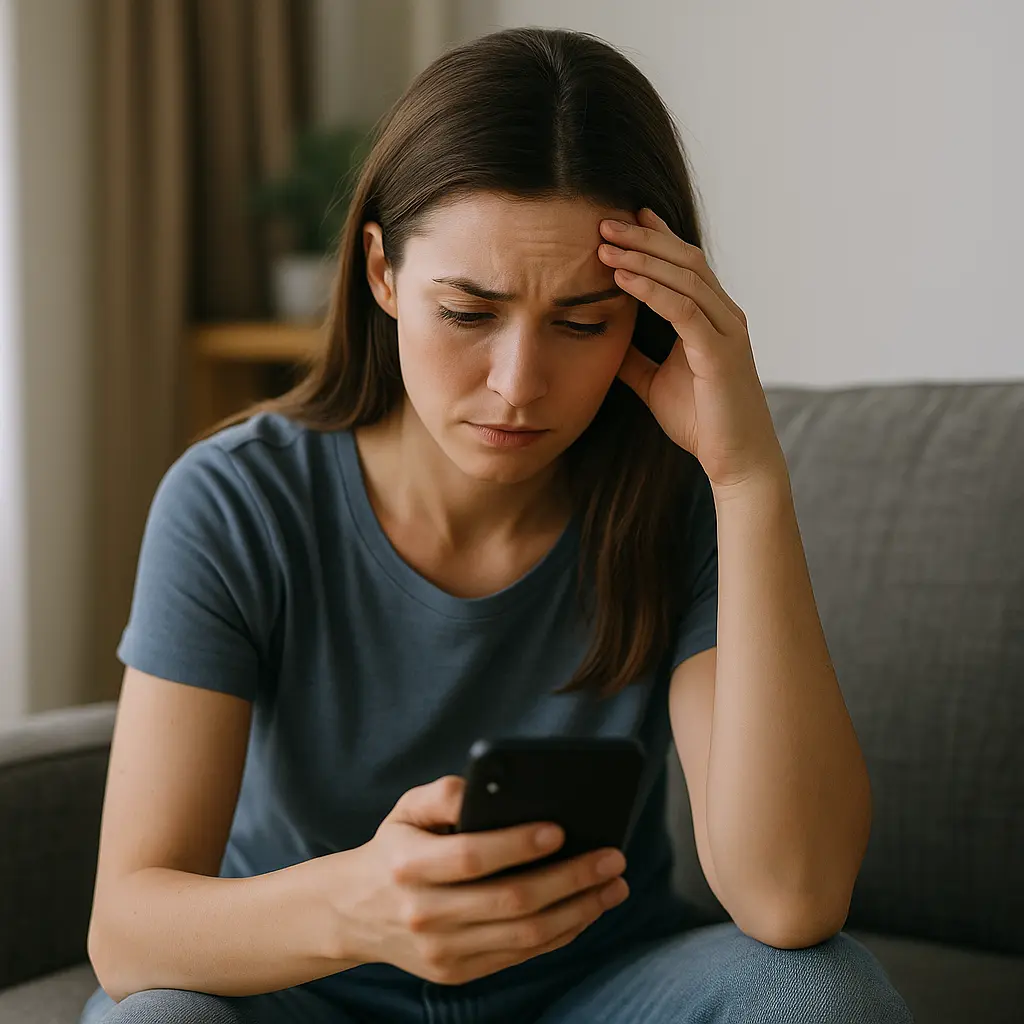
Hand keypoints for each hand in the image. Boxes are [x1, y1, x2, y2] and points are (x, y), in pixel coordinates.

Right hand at [333, 776, 628, 984]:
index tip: (560, 828)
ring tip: (613, 885)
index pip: (472, 858)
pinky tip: (587, 908)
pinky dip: (561, 933)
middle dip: (570, 879)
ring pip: (525, 936)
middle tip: (612, 856)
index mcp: (408, 866)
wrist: (355, 912)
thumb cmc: (396, 847)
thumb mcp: (407, 808)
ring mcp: (442, 952)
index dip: (517, 845)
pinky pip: (521, 955)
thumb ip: (445, 793)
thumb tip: (489, 788)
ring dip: (579, 910)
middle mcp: (425, 914)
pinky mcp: (458, 973)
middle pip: (510, 901)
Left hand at [599, 208, 786, 491]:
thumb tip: (604, 340)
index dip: (656, 238)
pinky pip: (682, 309)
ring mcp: (726, 330)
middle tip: (604, 222)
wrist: (735, 460)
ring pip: (683, 277)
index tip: (624, 220)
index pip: (684, 265)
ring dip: (641, 258)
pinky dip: (650, 290)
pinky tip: (622, 279)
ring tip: (604, 245)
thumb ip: (634, 357)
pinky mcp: (720, 351)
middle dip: (643, 237)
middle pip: (683, 260)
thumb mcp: (655, 382)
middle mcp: (725, 315)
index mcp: (714, 318)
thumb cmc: (701, 422)